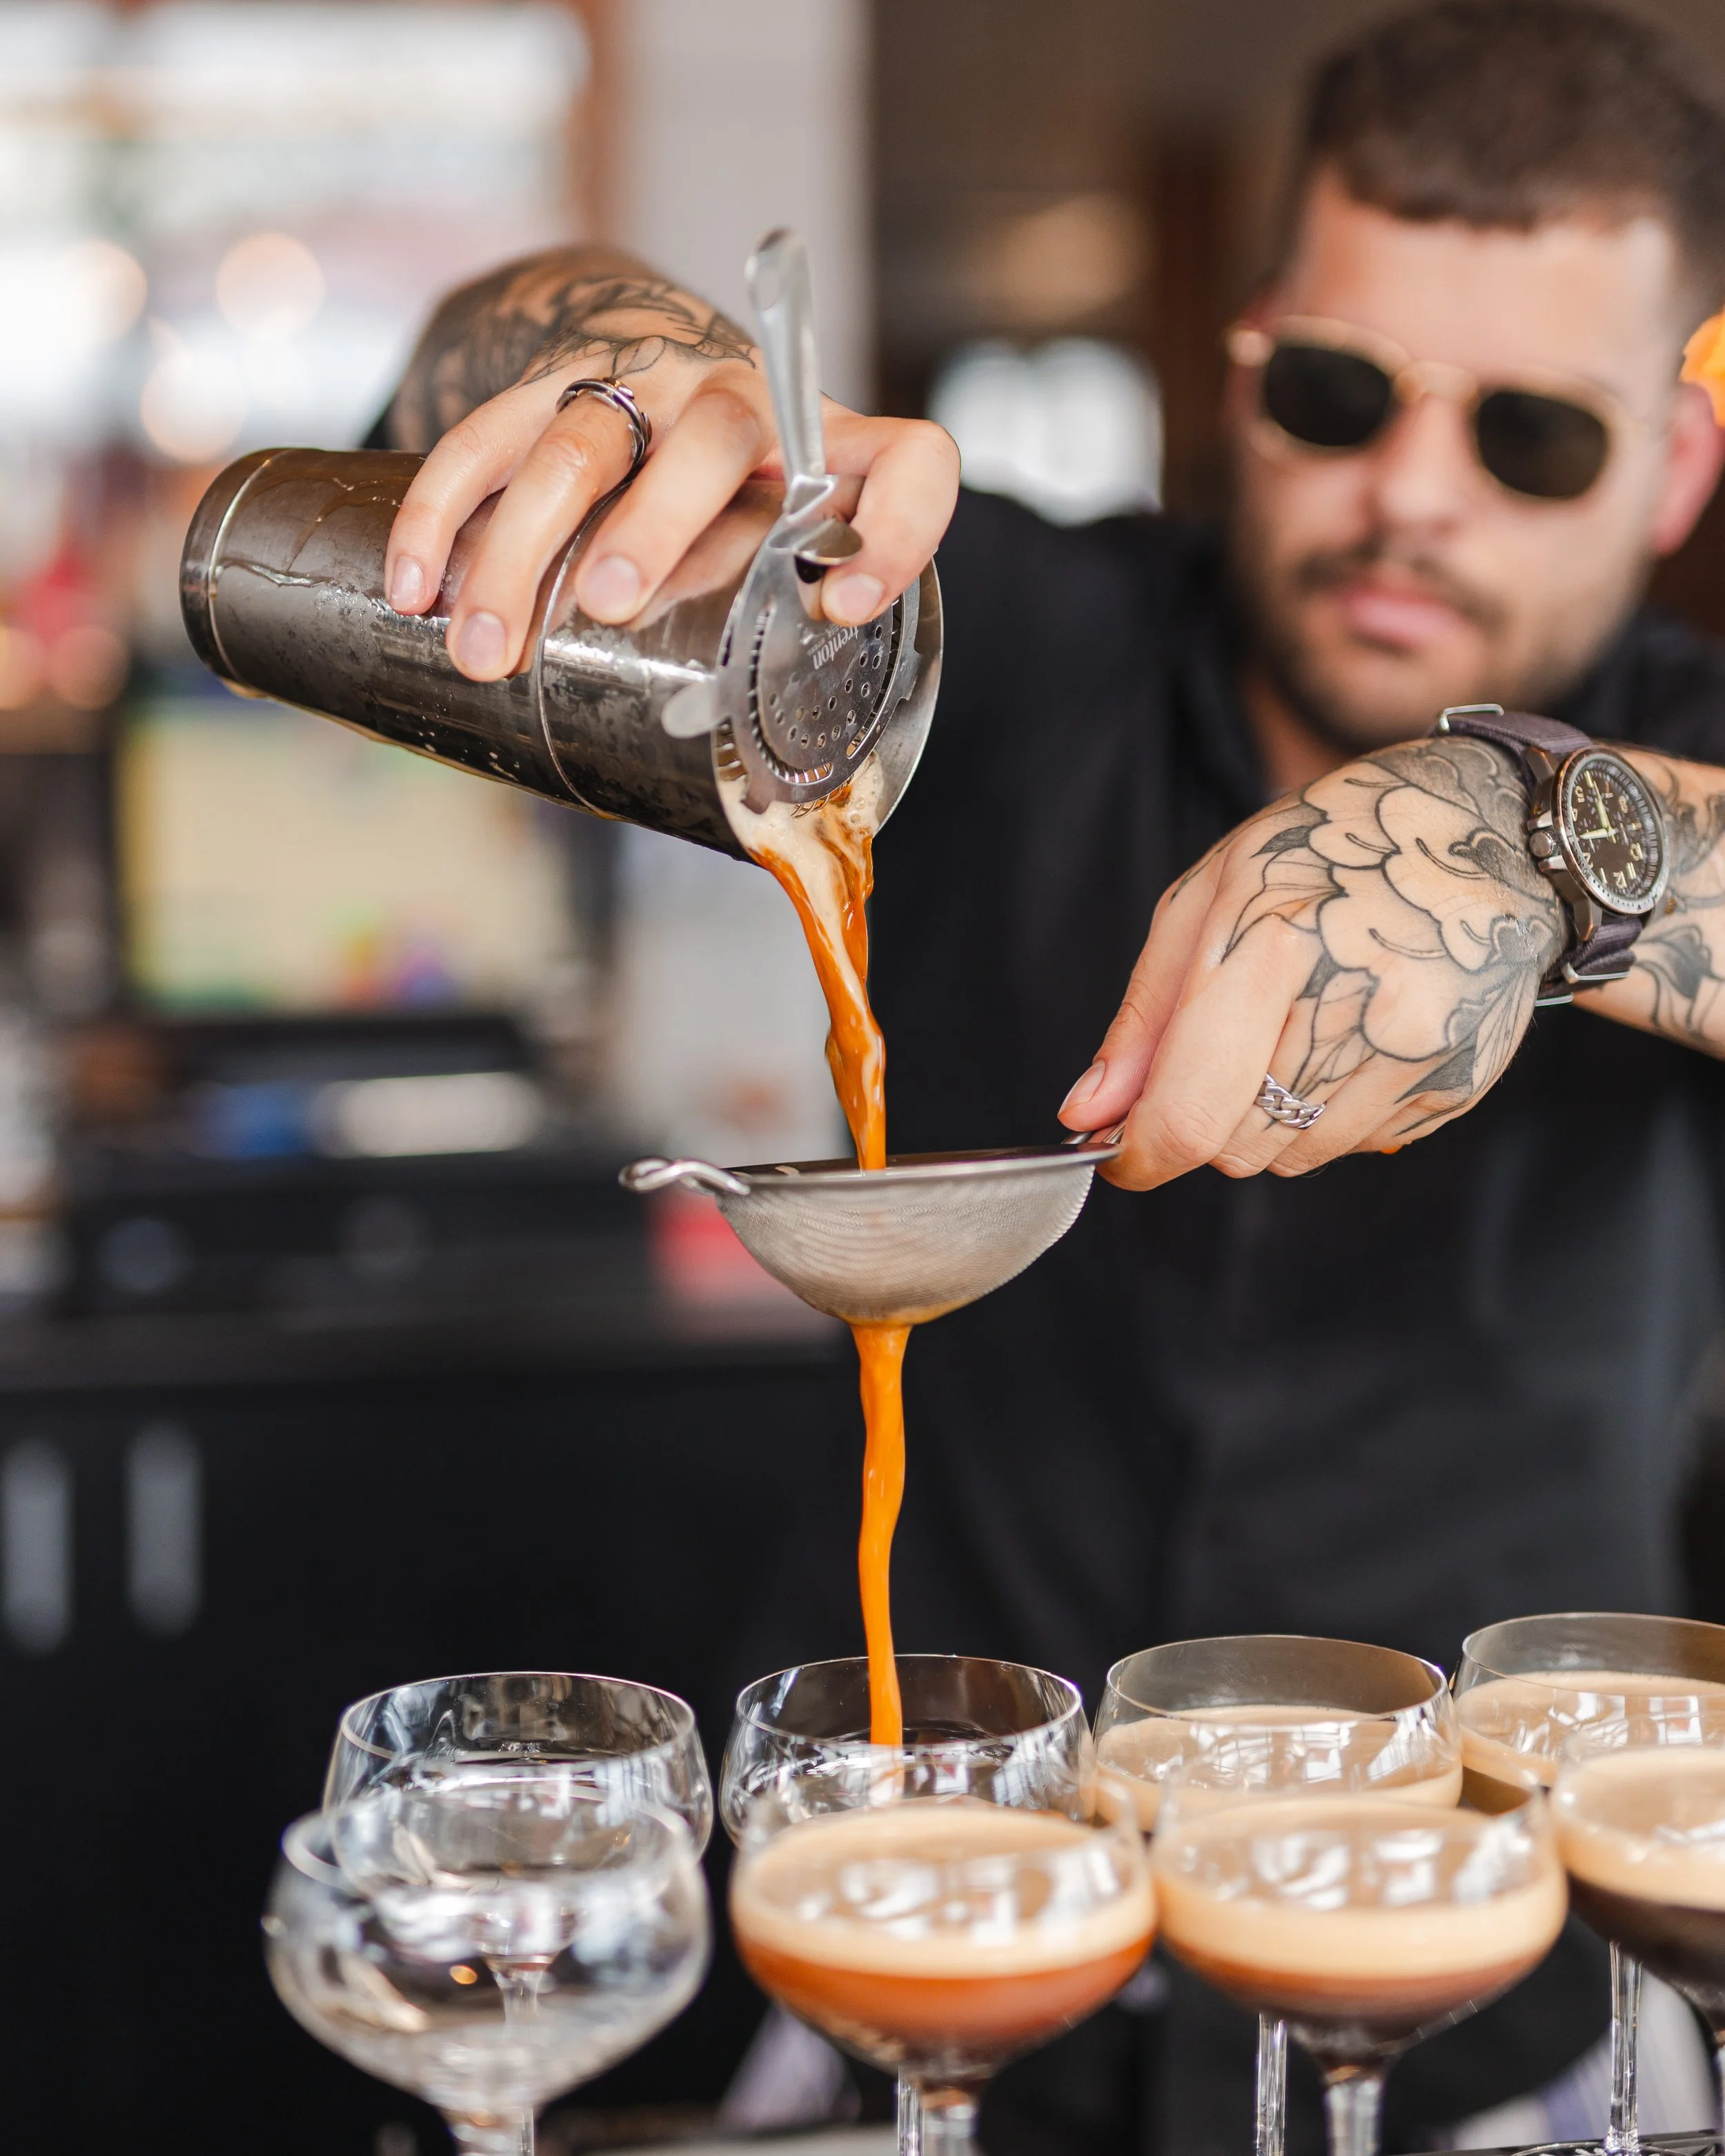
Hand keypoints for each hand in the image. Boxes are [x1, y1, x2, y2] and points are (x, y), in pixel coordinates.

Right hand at [378, 251, 958, 680]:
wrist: (683, 387)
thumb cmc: (756, 512)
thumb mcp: (801, 562)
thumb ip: (799, 646)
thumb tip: (776, 811)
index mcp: (836, 447)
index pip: (909, 466)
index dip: (897, 531)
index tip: (852, 605)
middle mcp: (744, 400)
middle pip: (709, 436)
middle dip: (655, 520)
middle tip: (610, 602)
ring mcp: (643, 384)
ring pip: (580, 440)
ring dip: (524, 546)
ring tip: (489, 649)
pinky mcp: (553, 388)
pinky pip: (485, 437)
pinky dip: (441, 513)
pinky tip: (416, 591)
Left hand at [1057, 737, 1565, 1188]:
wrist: (1495, 833)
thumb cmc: (1333, 848)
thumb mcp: (1213, 897)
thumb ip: (1145, 1018)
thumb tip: (1086, 1115)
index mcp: (1276, 945)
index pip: (1188, 1111)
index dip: (1140, 1151)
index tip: (1119, 1151)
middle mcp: (1357, 1009)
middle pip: (1235, 1146)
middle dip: (1208, 1118)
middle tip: (1229, 1047)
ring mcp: (1417, 1055)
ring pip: (1293, 1157)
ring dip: (1273, 1117)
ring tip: (1303, 1024)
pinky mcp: (1457, 1085)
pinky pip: (1357, 1147)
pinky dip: (1335, 1111)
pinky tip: (1358, 1034)